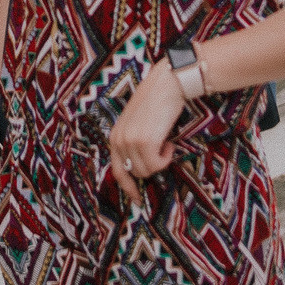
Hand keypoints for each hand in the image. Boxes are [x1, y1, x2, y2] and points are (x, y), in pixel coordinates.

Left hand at [106, 64, 186, 205]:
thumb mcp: (137, 124)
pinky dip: (166, 157)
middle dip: (151, 168)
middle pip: (135, 173)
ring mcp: (130, 141)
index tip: (137, 200)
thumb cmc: (156, 102)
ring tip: (165, 142)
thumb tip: (142, 169)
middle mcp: (118, 140)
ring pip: (147, 170)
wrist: (167, 84)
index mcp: (114, 137)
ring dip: (160, 161)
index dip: (128, 188)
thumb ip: (134, 144)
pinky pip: (157, 164)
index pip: (116, 171)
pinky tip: (169, 141)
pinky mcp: (144, 142)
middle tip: (163, 151)